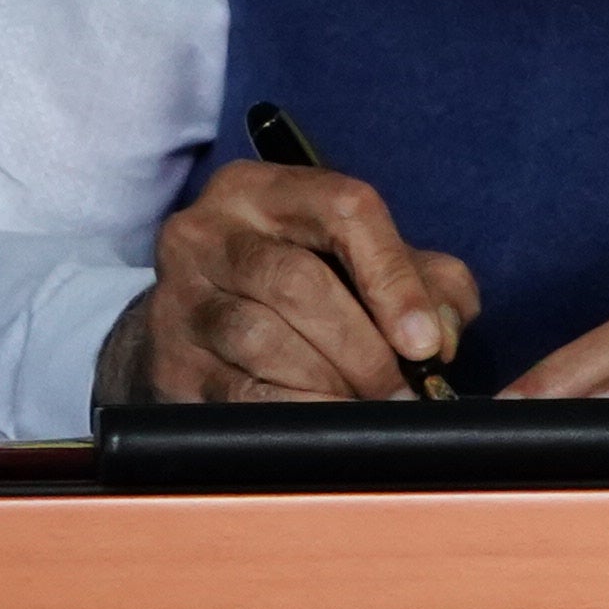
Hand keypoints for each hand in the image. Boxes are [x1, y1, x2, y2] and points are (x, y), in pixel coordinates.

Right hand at [121, 159, 485, 404]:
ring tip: (365, 406)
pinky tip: (322, 420)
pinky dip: (289, 409)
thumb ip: (426, 281)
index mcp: (267, 188)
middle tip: (402, 390)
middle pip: (297, 281)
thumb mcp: (367, 261)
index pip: (345, 209)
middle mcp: (209, 231)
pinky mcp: (167, 360)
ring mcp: (178, 296)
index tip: (425, 341)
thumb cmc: (305, 283)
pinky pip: (232, 391)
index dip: (394, 278)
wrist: (201, 325)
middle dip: (362, 346)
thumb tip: (441, 333)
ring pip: (260, 337)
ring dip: (327, 382)